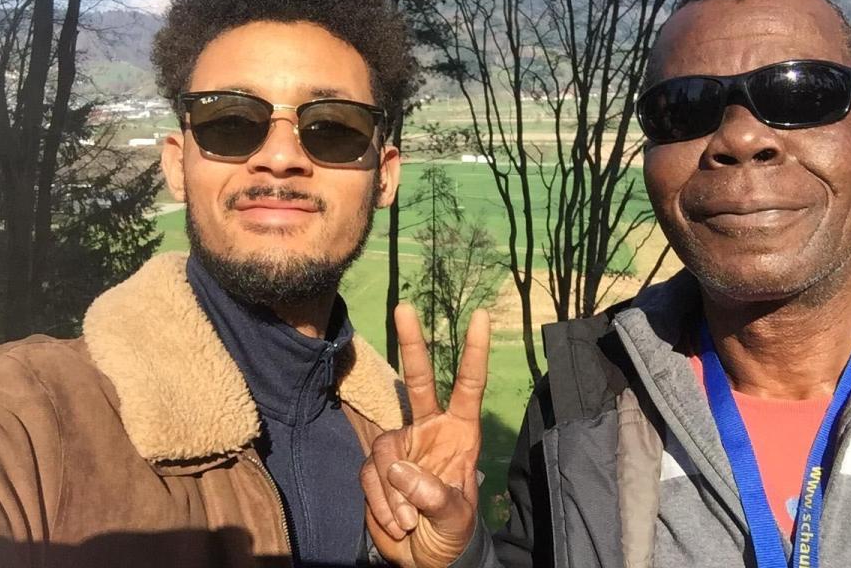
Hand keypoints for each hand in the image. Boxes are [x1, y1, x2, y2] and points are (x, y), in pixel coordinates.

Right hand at [362, 303, 489, 567]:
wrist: (426, 560)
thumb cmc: (453, 534)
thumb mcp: (456, 518)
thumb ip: (433, 494)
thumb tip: (398, 467)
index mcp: (460, 433)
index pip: (468, 386)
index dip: (473, 352)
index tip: (479, 316)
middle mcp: (429, 431)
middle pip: (417, 381)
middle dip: (412, 343)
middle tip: (404, 307)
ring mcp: (401, 448)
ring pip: (385, 451)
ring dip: (393, 493)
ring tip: (409, 523)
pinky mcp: (376, 470)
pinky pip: (370, 477)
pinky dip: (382, 505)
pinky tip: (398, 525)